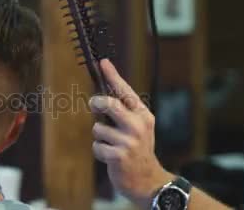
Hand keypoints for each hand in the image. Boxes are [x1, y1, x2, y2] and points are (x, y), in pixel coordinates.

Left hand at [90, 59, 173, 208]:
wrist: (148, 180)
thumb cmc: (138, 150)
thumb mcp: (138, 128)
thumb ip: (123, 113)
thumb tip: (100, 98)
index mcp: (143, 115)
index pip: (126, 91)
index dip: (113, 76)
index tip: (103, 62)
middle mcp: (138, 125)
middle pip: (109, 104)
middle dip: (97, 103)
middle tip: (95, 105)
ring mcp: (129, 141)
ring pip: (98, 128)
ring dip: (99, 137)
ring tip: (111, 145)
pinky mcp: (119, 155)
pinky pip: (97, 146)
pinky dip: (99, 152)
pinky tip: (111, 158)